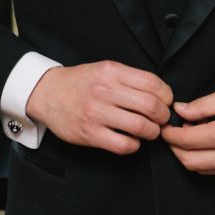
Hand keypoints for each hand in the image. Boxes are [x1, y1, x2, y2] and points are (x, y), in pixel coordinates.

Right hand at [26, 61, 172, 155]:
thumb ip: (130, 78)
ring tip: (150, 131)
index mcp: (112, 71)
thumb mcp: (105, 69)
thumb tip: (161, 94)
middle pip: (150, 106)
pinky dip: (135, 145)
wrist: (47, 93)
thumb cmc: (81, 82)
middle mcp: (104, 91)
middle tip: (161, 119)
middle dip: (163, 116)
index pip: (152, 83)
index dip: (166, 95)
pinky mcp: (89, 134)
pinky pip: (123, 145)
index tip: (166, 101)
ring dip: (152, 132)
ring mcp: (96, 113)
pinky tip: (132, 140)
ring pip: (140, 127)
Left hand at [160, 81, 214, 174]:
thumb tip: (182, 110)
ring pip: (202, 169)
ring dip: (189, 156)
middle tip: (171, 133)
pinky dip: (204, 160)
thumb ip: (204, 104)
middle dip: (175, 149)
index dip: (170, 135)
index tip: (164, 126)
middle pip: (190, 161)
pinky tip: (206, 143)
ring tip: (189, 134)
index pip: (187, 141)